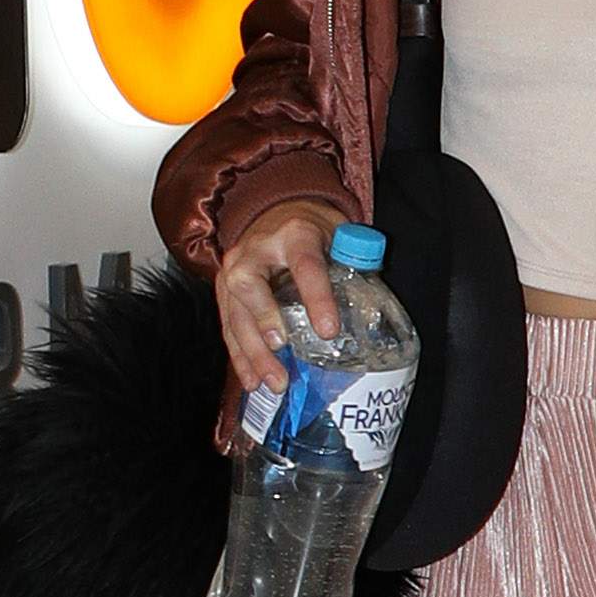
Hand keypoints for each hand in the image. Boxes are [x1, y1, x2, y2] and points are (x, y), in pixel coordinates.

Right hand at [215, 200, 342, 390]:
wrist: (278, 214)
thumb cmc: (314, 232)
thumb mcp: (340, 236)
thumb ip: (355, 265)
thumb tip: (371, 310)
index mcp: (295, 234)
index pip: (306, 265)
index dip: (316, 298)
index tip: (328, 331)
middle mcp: (257, 249)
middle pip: (252, 287)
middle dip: (266, 325)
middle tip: (283, 356)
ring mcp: (235, 268)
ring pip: (235, 311)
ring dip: (252, 351)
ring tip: (272, 382)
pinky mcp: (224, 288)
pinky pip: (228, 324)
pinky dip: (240, 355)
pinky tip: (252, 380)